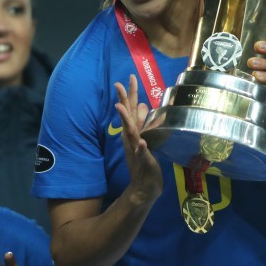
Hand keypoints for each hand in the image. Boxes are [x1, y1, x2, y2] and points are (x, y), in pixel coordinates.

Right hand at [115, 76, 161, 205]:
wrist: (144, 187)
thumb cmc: (146, 163)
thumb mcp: (147, 139)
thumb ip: (146, 124)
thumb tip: (145, 106)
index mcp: (133, 132)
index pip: (131, 110)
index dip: (130, 94)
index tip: (130, 77)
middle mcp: (131, 139)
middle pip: (127, 116)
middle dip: (124, 100)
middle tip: (118, 83)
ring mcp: (135, 150)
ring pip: (130, 133)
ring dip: (125, 120)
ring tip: (120, 107)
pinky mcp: (143, 162)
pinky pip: (141, 154)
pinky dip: (141, 148)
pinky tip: (142, 142)